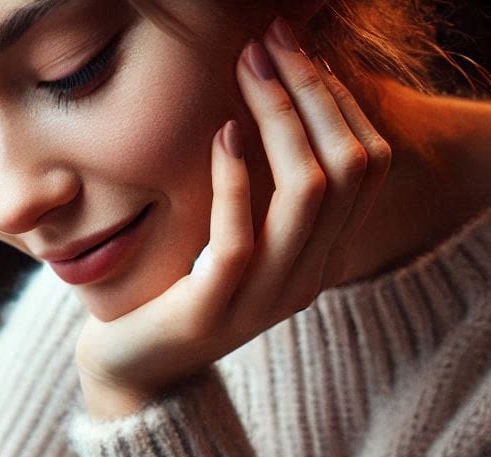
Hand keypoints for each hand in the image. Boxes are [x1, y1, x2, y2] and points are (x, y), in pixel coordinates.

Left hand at [76, 17, 390, 420]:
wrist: (134, 369)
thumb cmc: (177, 293)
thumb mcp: (235, 242)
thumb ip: (265, 197)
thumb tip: (277, 109)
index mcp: (318, 258)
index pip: (367, 168)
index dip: (342, 103)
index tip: (300, 54)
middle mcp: (305, 279)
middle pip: (348, 169)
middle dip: (315, 93)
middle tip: (274, 41)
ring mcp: (262, 299)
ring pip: (307, 195)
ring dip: (282, 119)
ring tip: (251, 70)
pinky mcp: (211, 310)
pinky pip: (238, 239)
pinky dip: (234, 180)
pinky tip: (222, 135)